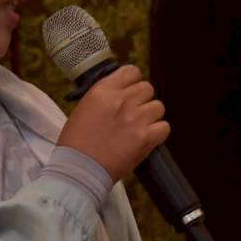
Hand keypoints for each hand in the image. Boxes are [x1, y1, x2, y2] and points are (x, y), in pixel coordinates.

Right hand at [57, 65, 168, 181]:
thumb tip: (121, 92)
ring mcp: (135, 119)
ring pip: (158, 106)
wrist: (79, 169)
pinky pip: (164, 127)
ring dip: (150, 116)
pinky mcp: (145, 139)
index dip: (132, 82)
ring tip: (138, 127)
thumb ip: (105, 96)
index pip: (131, 71)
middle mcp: (121, 101)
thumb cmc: (76, 142)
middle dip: (141, 99)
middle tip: (132, 113)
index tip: (129, 91)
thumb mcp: (84, 108)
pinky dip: (157, 133)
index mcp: (103, 91)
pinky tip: (145, 138)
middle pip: (147, 88)